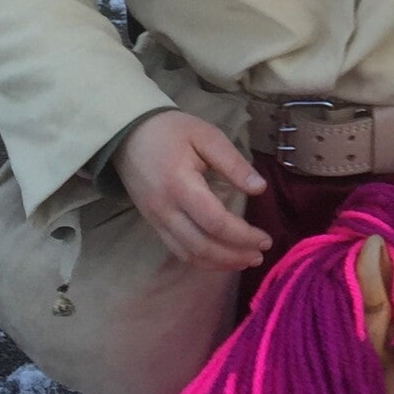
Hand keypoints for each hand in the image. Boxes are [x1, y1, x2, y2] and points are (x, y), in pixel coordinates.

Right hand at [113, 111, 270, 274]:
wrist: (127, 132)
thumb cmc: (171, 130)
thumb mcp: (206, 136)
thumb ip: (233, 163)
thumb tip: (260, 189)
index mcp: (180, 185)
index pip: (216, 222)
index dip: (243, 236)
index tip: (266, 238)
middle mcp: (166, 209)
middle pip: (202, 246)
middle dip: (234, 256)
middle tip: (260, 255)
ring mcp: (156, 219)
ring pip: (189, 254)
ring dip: (219, 263)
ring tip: (245, 260)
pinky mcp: (152, 223)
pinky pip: (177, 250)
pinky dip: (201, 260)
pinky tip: (220, 257)